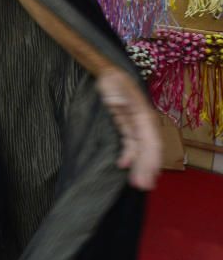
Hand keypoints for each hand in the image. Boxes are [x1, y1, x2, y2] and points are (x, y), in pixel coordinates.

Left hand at [97, 70, 161, 190]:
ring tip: (138, 184)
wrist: (108, 74)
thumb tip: (117, 104)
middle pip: (149, 150)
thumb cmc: (112, 78)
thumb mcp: (114, 82)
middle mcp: (144, 123)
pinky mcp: (127, 127)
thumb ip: (117, 93)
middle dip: (147, 168)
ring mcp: (136, 126)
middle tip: (142, 186)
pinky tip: (123, 166)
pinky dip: (129, 157)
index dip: (150, 160)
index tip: (148, 175)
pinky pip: (132, 145)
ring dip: (141, 167)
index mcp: (144, 115)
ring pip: (142, 150)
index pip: (151, 142)